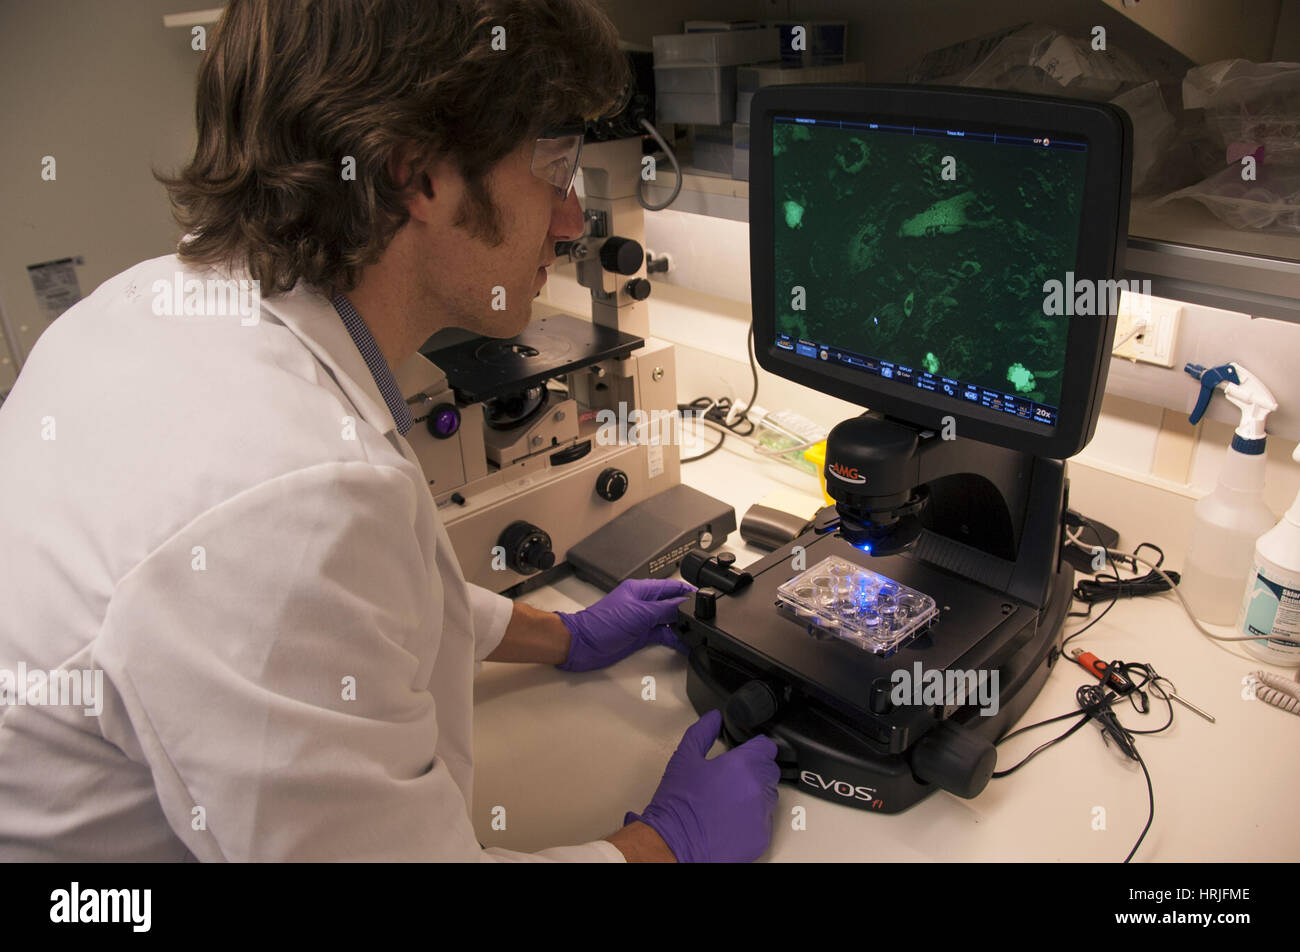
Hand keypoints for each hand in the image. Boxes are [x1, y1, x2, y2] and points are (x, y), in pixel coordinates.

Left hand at [556, 577, 694, 672]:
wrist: (582, 645)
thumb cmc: (600, 624)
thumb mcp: (639, 613)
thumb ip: (664, 609)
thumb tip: (684, 604)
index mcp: (641, 589)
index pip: (671, 586)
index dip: (688, 591)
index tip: (703, 597)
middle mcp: (643, 603)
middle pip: (672, 604)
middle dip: (687, 610)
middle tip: (704, 618)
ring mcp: (642, 620)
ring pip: (669, 620)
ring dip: (682, 626)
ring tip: (697, 632)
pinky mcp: (640, 635)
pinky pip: (663, 635)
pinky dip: (674, 639)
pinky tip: (685, 643)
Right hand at [624, 710, 779, 862]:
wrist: (674, 843)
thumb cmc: (678, 804)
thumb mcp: (684, 759)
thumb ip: (702, 732)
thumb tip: (713, 718)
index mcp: (742, 765)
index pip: (766, 748)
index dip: (756, 747)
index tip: (747, 751)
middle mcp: (757, 789)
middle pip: (769, 771)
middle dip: (755, 770)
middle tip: (732, 778)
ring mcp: (761, 815)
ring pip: (769, 797)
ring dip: (755, 794)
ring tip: (729, 800)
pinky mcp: (761, 838)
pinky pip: (764, 821)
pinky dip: (752, 818)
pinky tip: (731, 819)